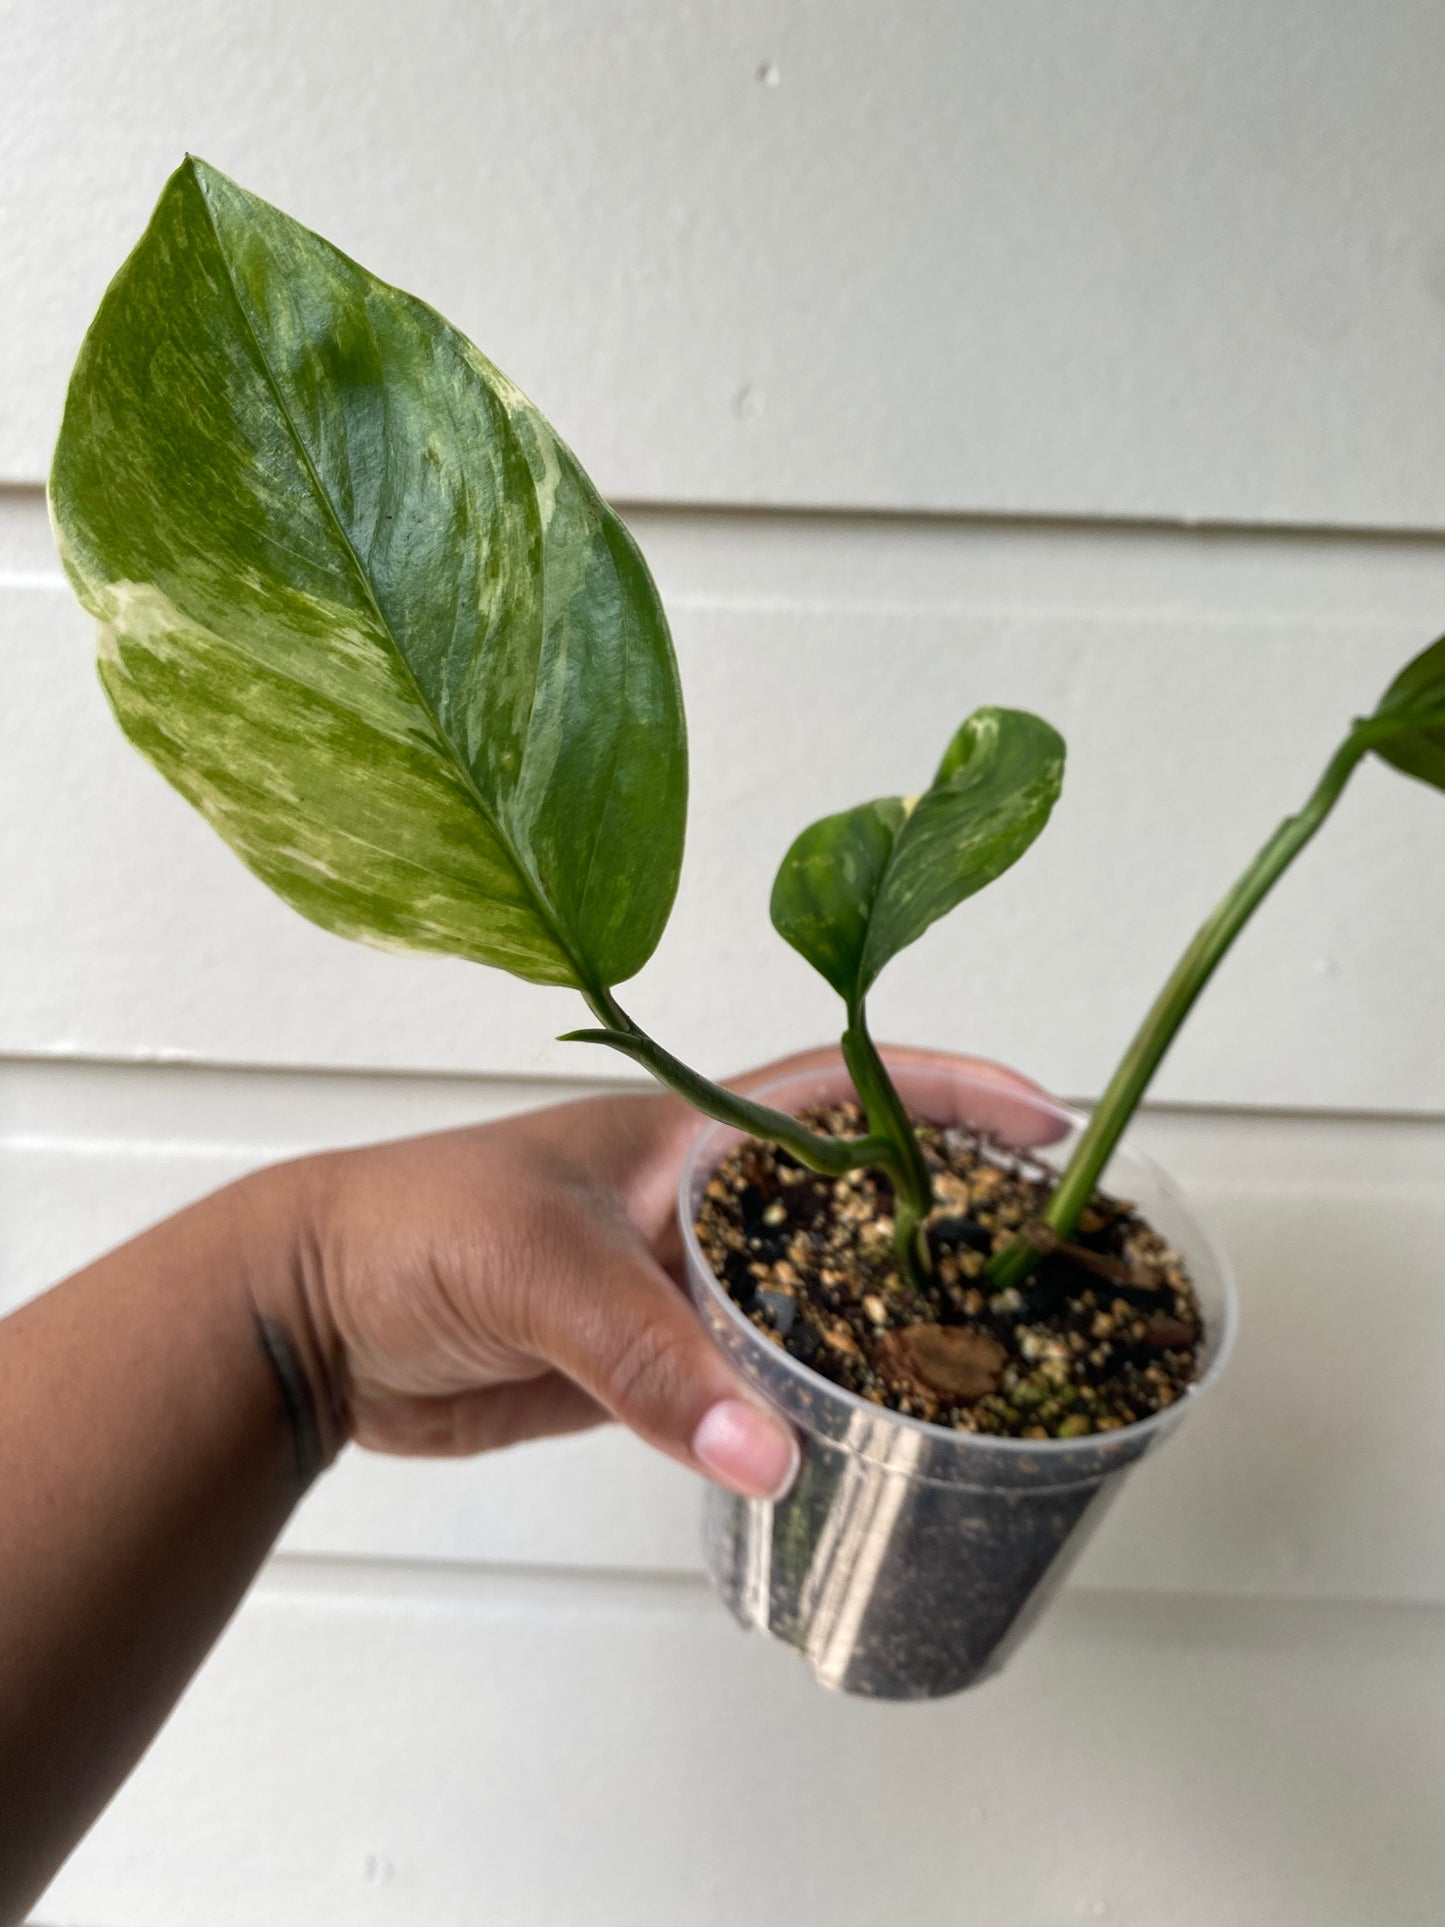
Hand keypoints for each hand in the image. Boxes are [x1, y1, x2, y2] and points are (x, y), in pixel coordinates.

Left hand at [272, 1045, 1055, 1498]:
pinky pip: (754, 1377)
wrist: (315, 1315)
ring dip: (885, 1321)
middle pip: (852, 1201)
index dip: (950, 1094)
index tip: (1047, 1122)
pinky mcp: (649, 1363)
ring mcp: (677, 1284)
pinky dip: (810, 1400)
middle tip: (1045, 1266)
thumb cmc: (413, 1230)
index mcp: (689, 1135)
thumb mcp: (540, 1269)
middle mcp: (699, 1202)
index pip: (846, 1090)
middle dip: (947, 1218)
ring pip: (811, 1297)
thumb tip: (773, 1451)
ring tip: (983, 1360)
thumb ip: (652, 1359)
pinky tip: (864, 1431)